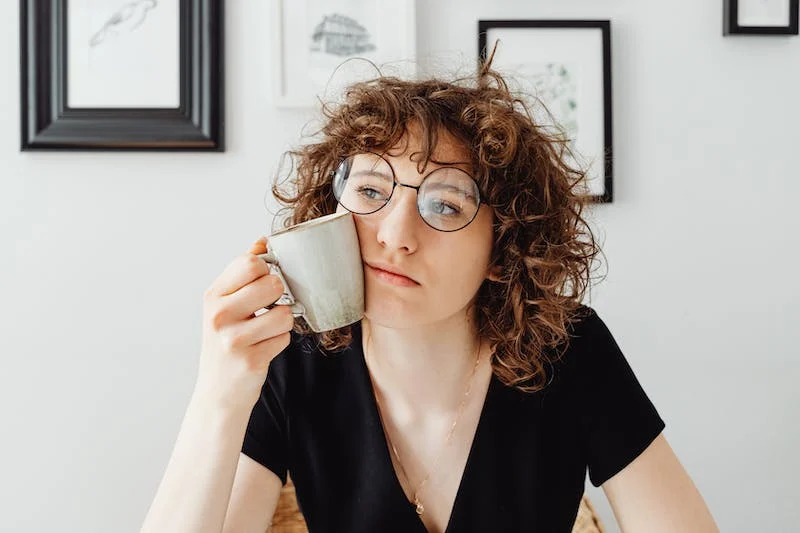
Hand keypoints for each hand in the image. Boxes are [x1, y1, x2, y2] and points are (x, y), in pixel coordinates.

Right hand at [193, 237, 293, 411]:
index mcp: (213, 296)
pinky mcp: (251, 360)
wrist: (218, 393)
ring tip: (265, 331)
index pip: (251, 262)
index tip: (263, 283)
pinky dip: (280, 342)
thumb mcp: (225, 305)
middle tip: (266, 309)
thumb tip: (262, 240)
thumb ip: (242, 272)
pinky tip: (263, 348)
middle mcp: (218, 315)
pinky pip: (285, 338)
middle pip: (272, 283)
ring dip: (282, 322)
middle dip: (279, 296)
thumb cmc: (226, 342)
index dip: (267, 270)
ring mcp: (233, 339)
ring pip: (284, 313)